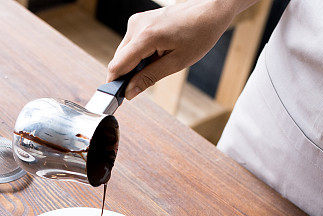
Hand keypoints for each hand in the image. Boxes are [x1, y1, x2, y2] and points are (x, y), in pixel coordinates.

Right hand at [107, 0, 239, 98]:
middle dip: (128, 74)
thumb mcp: (176, 63)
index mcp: (146, 37)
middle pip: (119, 60)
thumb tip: (129, 92)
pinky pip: (131, 43)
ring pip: (124, 52)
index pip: (117, 66)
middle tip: (146, 82)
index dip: (114, 84)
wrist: (208, 11)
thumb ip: (149, 78)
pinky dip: (139, 53)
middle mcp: (137, 26)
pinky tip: (157, 52)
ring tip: (159, 61)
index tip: (117, 98)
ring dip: (135, 64)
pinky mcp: (140, 20)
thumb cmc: (198, 34)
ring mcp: (137, 21)